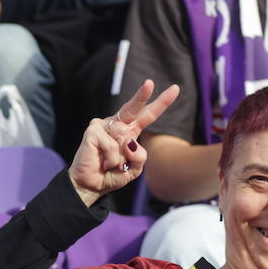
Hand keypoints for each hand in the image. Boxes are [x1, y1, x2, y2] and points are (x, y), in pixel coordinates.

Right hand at [68, 79, 177, 205]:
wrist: (92, 185)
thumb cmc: (113, 174)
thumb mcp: (135, 168)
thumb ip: (140, 156)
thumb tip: (129, 141)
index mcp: (131, 130)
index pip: (148, 115)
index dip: (162, 102)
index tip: (175, 89)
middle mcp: (118, 125)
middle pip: (133, 108)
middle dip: (142, 95)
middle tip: (149, 83)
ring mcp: (104, 125)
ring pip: (124, 136)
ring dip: (121, 156)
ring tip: (110, 162)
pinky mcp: (93, 130)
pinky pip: (112, 145)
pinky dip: (111, 159)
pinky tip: (102, 161)